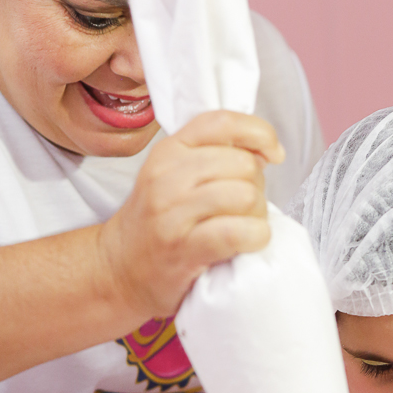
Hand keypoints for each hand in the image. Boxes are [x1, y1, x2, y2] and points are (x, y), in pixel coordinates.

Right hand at [99, 110, 284, 317]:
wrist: (120, 270)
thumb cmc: (158, 225)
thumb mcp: (175, 178)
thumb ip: (213, 158)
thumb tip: (263, 153)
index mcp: (169, 151)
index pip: (222, 122)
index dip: (259, 133)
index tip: (272, 154)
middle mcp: (167, 176)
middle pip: (243, 164)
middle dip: (258, 187)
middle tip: (245, 210)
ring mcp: (172, 212)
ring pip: (246, 196)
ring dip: (257, 216)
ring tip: (243, 228)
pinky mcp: (184, 248)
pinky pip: (237, 232)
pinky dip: (255, 238)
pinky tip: (246, 244)